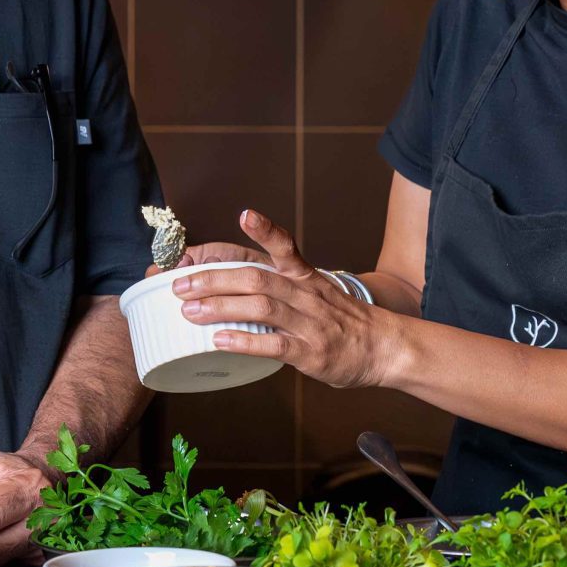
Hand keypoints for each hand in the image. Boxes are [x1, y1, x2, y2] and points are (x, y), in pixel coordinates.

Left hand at [173, 209, 391, 387]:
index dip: (265, 230)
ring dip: (221, 308)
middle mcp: (307, 295)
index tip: (245, 214)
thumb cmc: (345, 322)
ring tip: (190, 312)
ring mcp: (310, 323)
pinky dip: (245, 340)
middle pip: (257, 278)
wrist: (385, 348)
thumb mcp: (318, 292)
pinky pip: (274, 344)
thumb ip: (284, 286)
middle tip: (181, 286)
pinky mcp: (311, 352)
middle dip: (214, 280)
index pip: (286, 247)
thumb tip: (236, 287)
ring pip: (261, 307)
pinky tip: (220, 340)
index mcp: (307, 278)